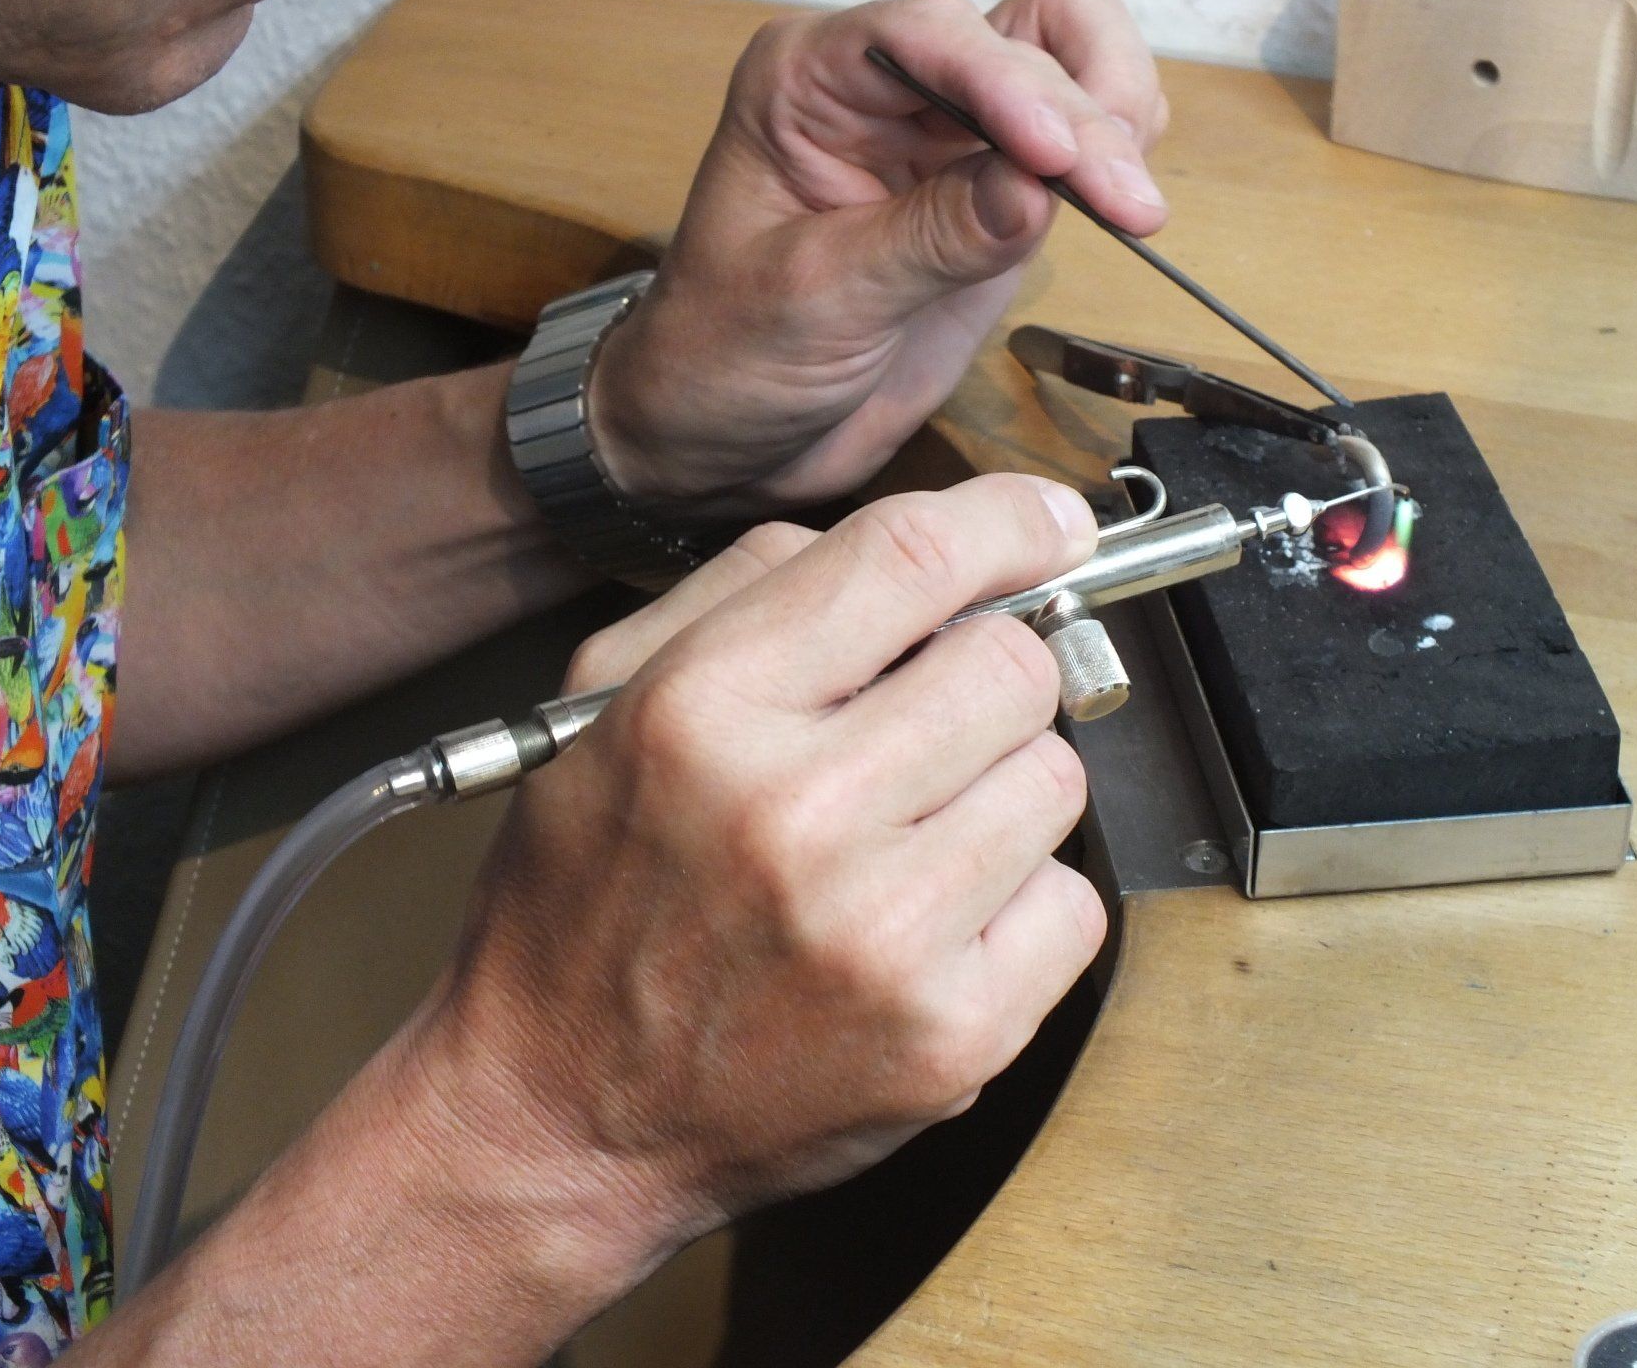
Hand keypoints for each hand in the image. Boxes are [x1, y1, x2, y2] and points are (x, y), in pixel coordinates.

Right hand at [443, 474, 1105, 1252]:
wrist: (562, 1115)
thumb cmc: (586, 906)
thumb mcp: (605, 705)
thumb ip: (746, 593)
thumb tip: (916, 552)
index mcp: (702, 711)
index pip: (911, 556)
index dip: (1010, 521)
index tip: (1047, 526)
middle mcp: (796, 814)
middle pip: (1014, 664)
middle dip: (985, 679)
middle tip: (927, 729)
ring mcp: (884, 933)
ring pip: (1056, 777)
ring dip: (1001, 790)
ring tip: (910, 840)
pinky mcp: (952, 1035)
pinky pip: (1074, 905)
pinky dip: (1022, 904)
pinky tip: (936, 924)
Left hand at [588, 0, 1168, 514]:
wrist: (726, 439)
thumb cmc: (723, 358)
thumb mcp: (814, 299)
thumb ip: (927, 239)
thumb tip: (1034, 189)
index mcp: (809, 80)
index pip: (931, 36)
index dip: (1008, 83)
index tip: (1056, 156)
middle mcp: (885, 89)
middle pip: (1025, 37)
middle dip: (1081, 116)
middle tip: (1123, 206)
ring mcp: (948, 137)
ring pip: (1073, 65)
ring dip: (1114, 124)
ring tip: (1126, 208)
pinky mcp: (995, 195)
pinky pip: (1082, 143)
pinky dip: (1115, 163)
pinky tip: (1115, 212)